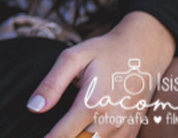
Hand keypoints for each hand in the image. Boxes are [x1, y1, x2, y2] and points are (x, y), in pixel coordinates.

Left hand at [30, 12, 175, 137]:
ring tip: (69, 130)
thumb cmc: (105, 52)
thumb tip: (34, 108)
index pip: (64, 135)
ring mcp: (125, 128)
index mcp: (92, 104)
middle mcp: (111, 121)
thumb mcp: (73, 58)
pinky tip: (87, 132)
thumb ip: (52, 84)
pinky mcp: (133, 130)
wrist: (144, 49)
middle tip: (53, 131)